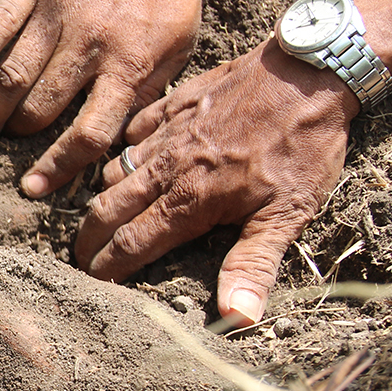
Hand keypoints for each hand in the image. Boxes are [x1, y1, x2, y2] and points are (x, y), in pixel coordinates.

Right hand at [0, 0, 204, 196]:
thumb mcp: (180, 38)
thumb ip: (150, 88)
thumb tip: (122, 139)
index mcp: (131, 62)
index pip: (90, 133)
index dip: (59, 167)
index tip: (35, 188)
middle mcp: (90, 41)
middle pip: (40, 108)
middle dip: (18, 135)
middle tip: (2, 147)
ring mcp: (56, 10)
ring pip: (11, 76)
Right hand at [74, 41, 358, 325]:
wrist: (310, 72)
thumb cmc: (303, 147)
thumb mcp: (289, 214)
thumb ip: (254, 265)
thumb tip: (238, 318)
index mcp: (190, 200)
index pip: (132, 242)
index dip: (108, 266)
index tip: (93, 282)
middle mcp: (167, 167)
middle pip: (110, 209)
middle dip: (90, 237)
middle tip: (81, 255)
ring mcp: (167, 133)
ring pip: (115, 171)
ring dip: (106, 197)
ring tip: (105, 215)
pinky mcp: (173, 104)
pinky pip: (132, 132)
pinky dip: (124, 152)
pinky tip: (131, 161)